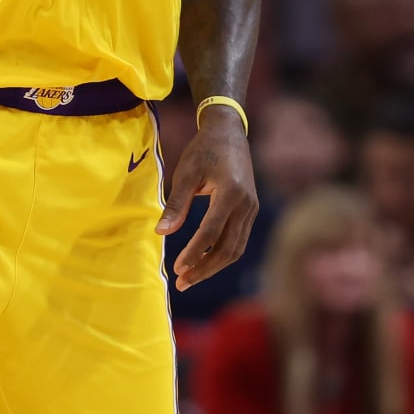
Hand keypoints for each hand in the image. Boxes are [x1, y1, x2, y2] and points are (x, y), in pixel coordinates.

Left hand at [155, 107, 257, 290]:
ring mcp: (251, 208)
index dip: (194, 252)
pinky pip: (239, 240)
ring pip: (236, 248)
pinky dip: (222, 254)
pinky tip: (204, 261)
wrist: (228, 132)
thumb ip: (176, 204)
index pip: (211, 232)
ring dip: (213, 266)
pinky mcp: (250, 210)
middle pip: (228, 247)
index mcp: (231, 192)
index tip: (177, 268)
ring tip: (190, 277)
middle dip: (204, 267)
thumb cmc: (203, 150)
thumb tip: (161, 233)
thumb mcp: (186, 173)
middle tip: (182, 281)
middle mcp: (246, 204)